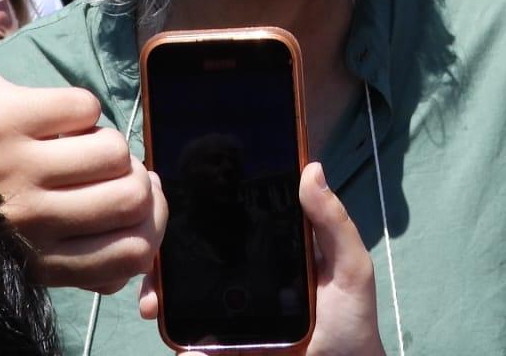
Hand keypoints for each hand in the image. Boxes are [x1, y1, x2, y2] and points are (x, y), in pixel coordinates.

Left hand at [0, 70, 163, 293]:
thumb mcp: (21, 244)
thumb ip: (75, 255)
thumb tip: (140, 251)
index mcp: (39, 259)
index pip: (130, 254)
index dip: (151, 224)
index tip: (139, 205)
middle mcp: (32, 221)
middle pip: (132, 198)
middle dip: (134, 175)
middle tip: (114, 167)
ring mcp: (20, 166)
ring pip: (113, 150)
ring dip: (104, 139)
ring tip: (78, 140)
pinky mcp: (8, 116)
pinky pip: (85, 107)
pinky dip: (79, 108)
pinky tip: (53, 117)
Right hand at [137, 162, 385, 355]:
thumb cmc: (351, 322)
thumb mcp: (350, 268)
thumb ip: (333, 223)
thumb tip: (311, 168)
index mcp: (267, 253)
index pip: (224, 227)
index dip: (194, 216)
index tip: (169, 207)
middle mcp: (241, 281)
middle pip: (191, 262)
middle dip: (163, 259)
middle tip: (154, 261)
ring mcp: (230, 319)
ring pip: (182, 301)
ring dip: (160, 297)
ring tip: (154, 304)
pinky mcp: (224, 349)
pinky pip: (192, 344)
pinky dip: (180, 345)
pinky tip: (181, 346)